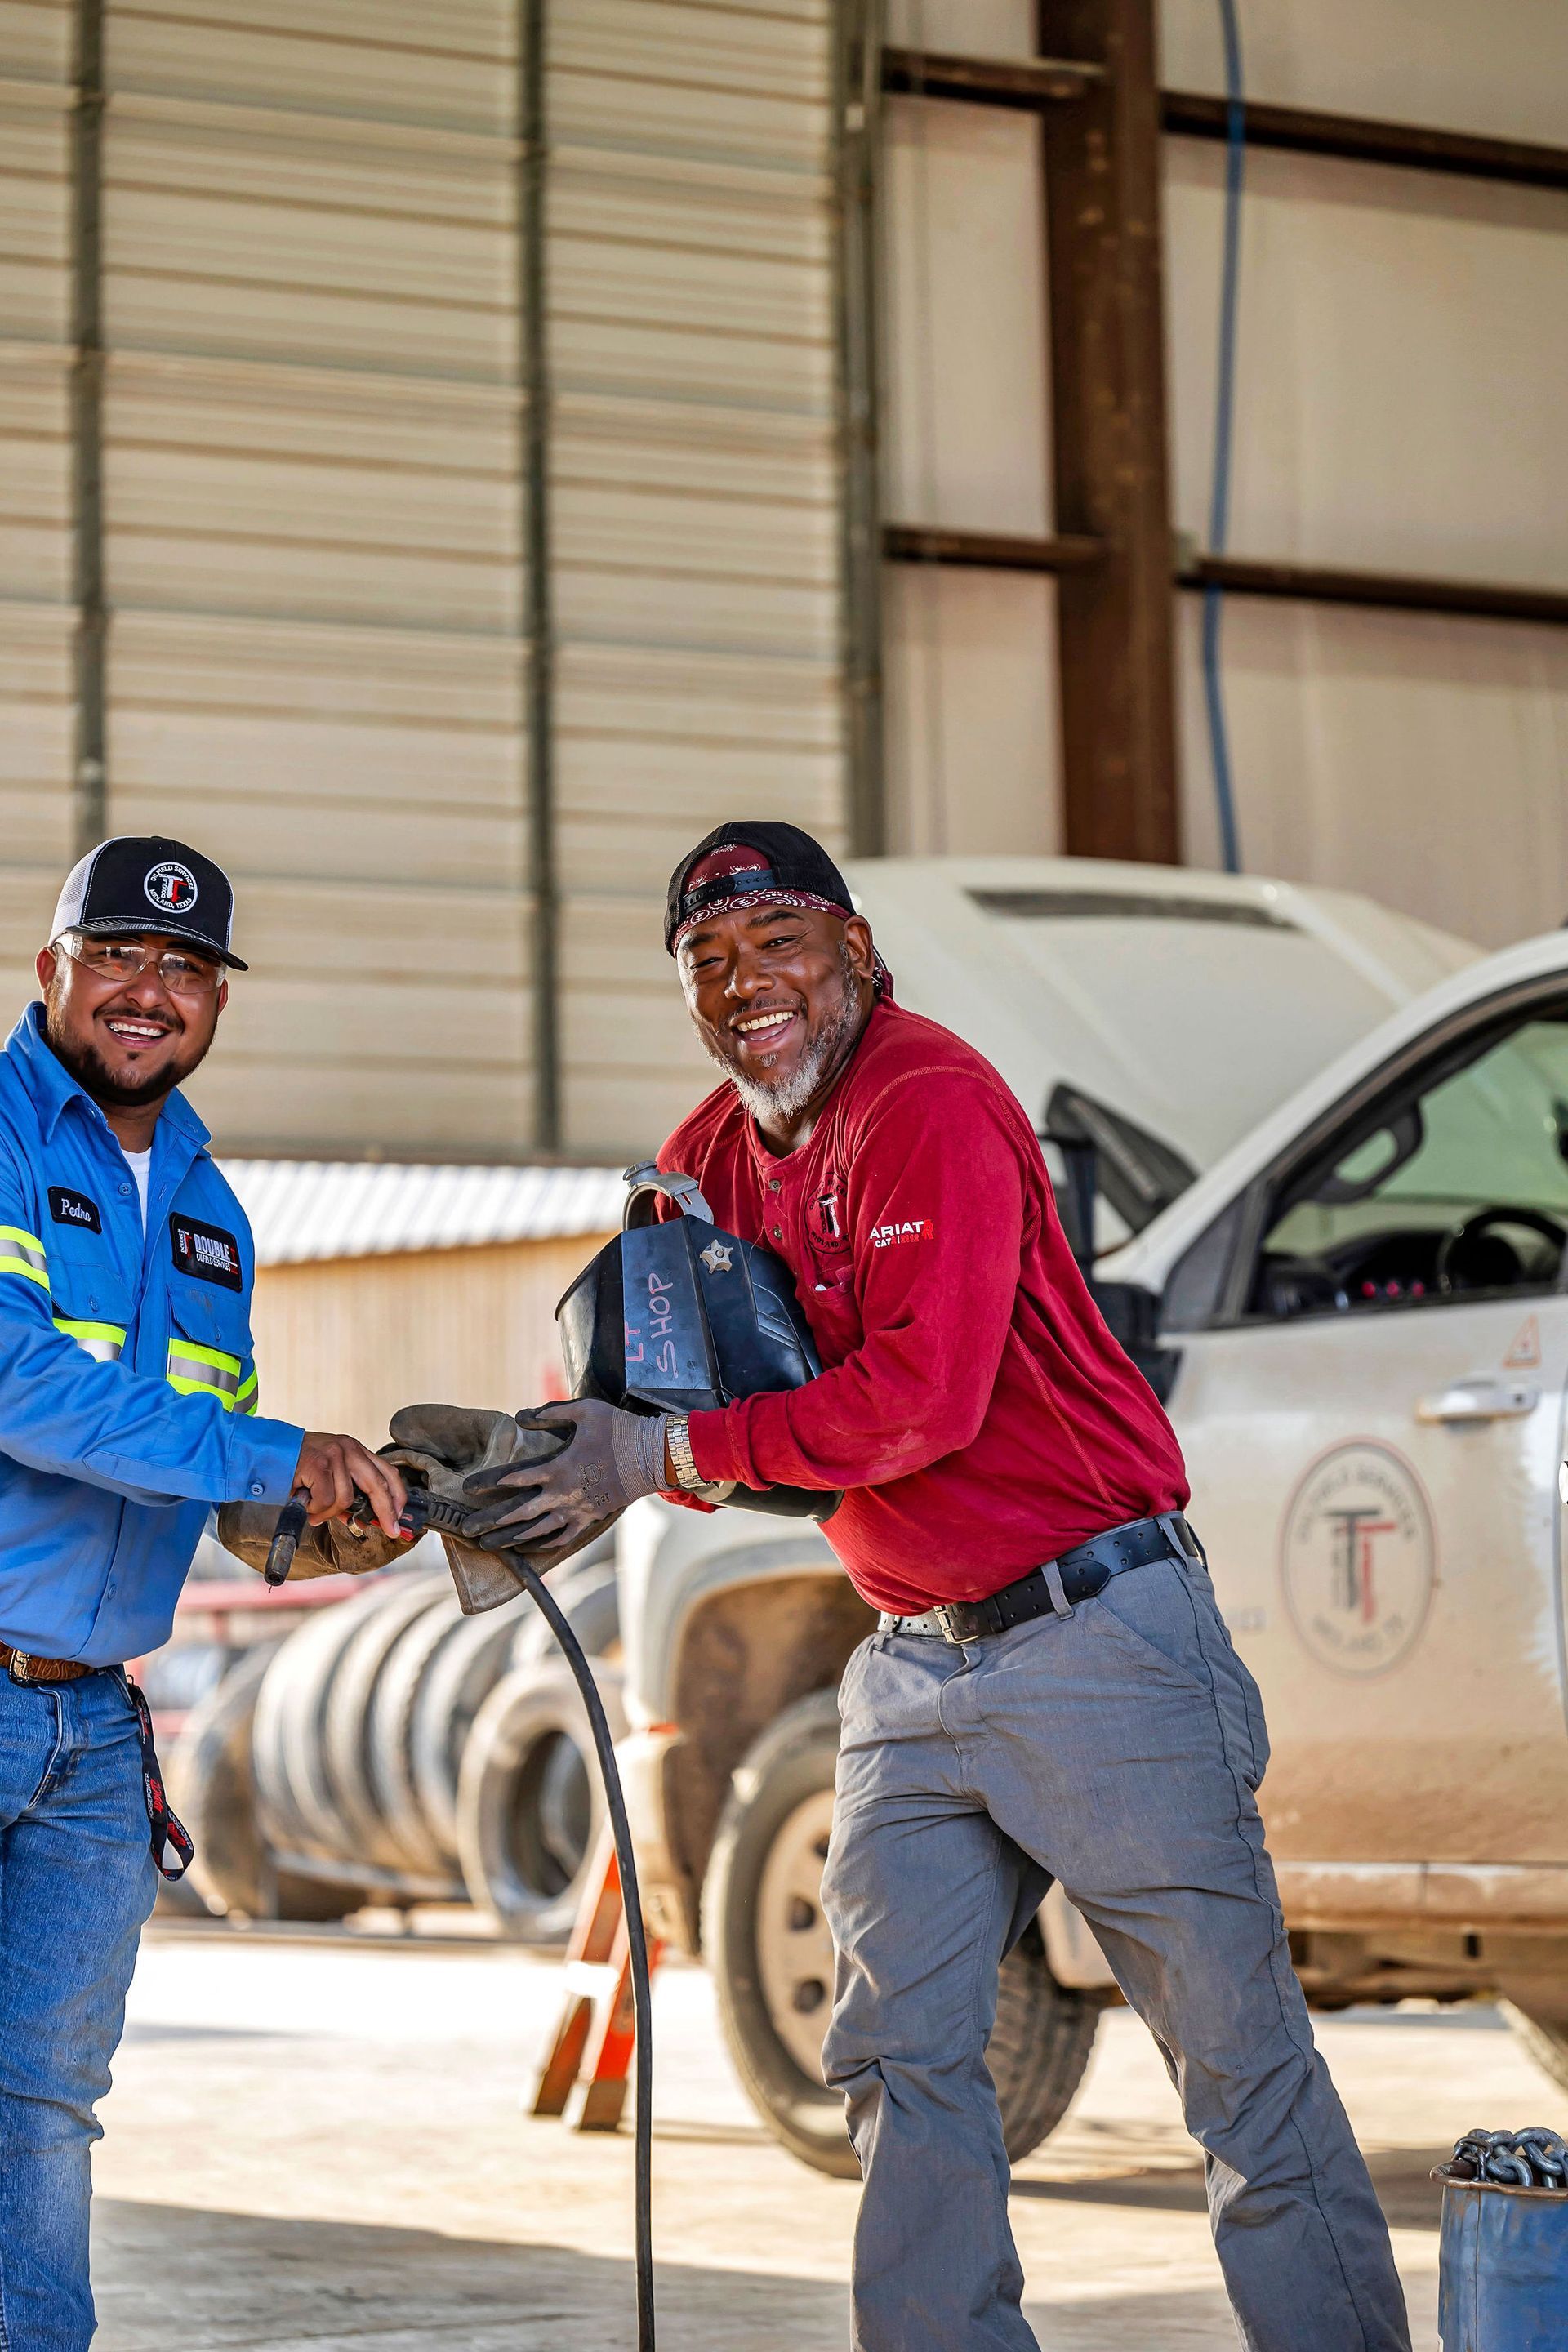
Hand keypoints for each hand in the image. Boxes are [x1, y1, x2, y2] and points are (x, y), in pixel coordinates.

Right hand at [293, 1432, 406, 1537]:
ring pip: (346, 1498)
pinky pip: (326, 1499)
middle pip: (378, 1484)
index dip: (398, 1497)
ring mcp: (334, 1454)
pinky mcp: (318, 1464)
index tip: (400, 1517)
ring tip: (315, 1510)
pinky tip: (306, 1503)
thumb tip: (364, 1519)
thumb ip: (348, 1492)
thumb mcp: (329, 1475)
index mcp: (355, 1450)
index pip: (387, 1472)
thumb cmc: (297, 1467)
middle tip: (391, 1531)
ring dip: (329, 1512)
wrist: (266, 1454)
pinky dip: (316, 1509)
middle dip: (386, 1512)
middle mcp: (348, 1448)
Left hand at [460, 1399, 664, 1553]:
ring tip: (491, 1545)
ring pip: (538, 1531)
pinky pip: (564, 1536)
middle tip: (468, 1531)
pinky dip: (546, 1544)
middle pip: (519, 1513)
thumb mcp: (584, 1411)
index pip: (515, 1477)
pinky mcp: (591, 1518)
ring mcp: (578, 1510)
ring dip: (512, 1538)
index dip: (489, 1482)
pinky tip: (533, 1546)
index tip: (468, 1488)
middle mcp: (563, 1494)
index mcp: (558, 1467)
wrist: (652, 1455)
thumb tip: (520, 1416)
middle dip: (491, 1522)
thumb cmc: (618, 1429)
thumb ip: (550, 1413)